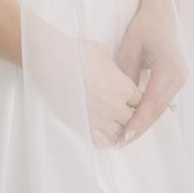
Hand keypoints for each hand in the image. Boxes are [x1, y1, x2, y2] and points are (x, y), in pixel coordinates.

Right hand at [28, 17, 142, 147]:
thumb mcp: (101, 52)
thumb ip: (113, 65)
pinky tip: (102, 130)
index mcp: (123, 87)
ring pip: (119, 132)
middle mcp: (115, 106)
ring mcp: (100, 118)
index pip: (140, 101)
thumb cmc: (74, 54)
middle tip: (122, 109)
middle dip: (128, 113)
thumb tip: (112, 68)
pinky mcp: (85, 125)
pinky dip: (104, 138)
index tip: (131, 99)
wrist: (53, 60)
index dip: (136, 99)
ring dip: (117, 126)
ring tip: (111, 119)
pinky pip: (101, 141)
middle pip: (132, 119)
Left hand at [113, 0, 188, 148]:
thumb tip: (120, 100)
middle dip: (139, 127)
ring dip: (144, 122)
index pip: (150, 103)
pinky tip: (135, 120)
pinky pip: (161, 100)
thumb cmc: (144, 26)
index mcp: (168, 70)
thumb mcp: (130, 48)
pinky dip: (149, 111)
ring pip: (160, 108)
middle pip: (157, 110)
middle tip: (120, 143)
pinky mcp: (176, 79)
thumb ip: (127, 75)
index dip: (137, 122)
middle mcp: (178, 78)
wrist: (162, 12)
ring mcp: (180, 79)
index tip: (124, 137)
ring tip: (126, 136)